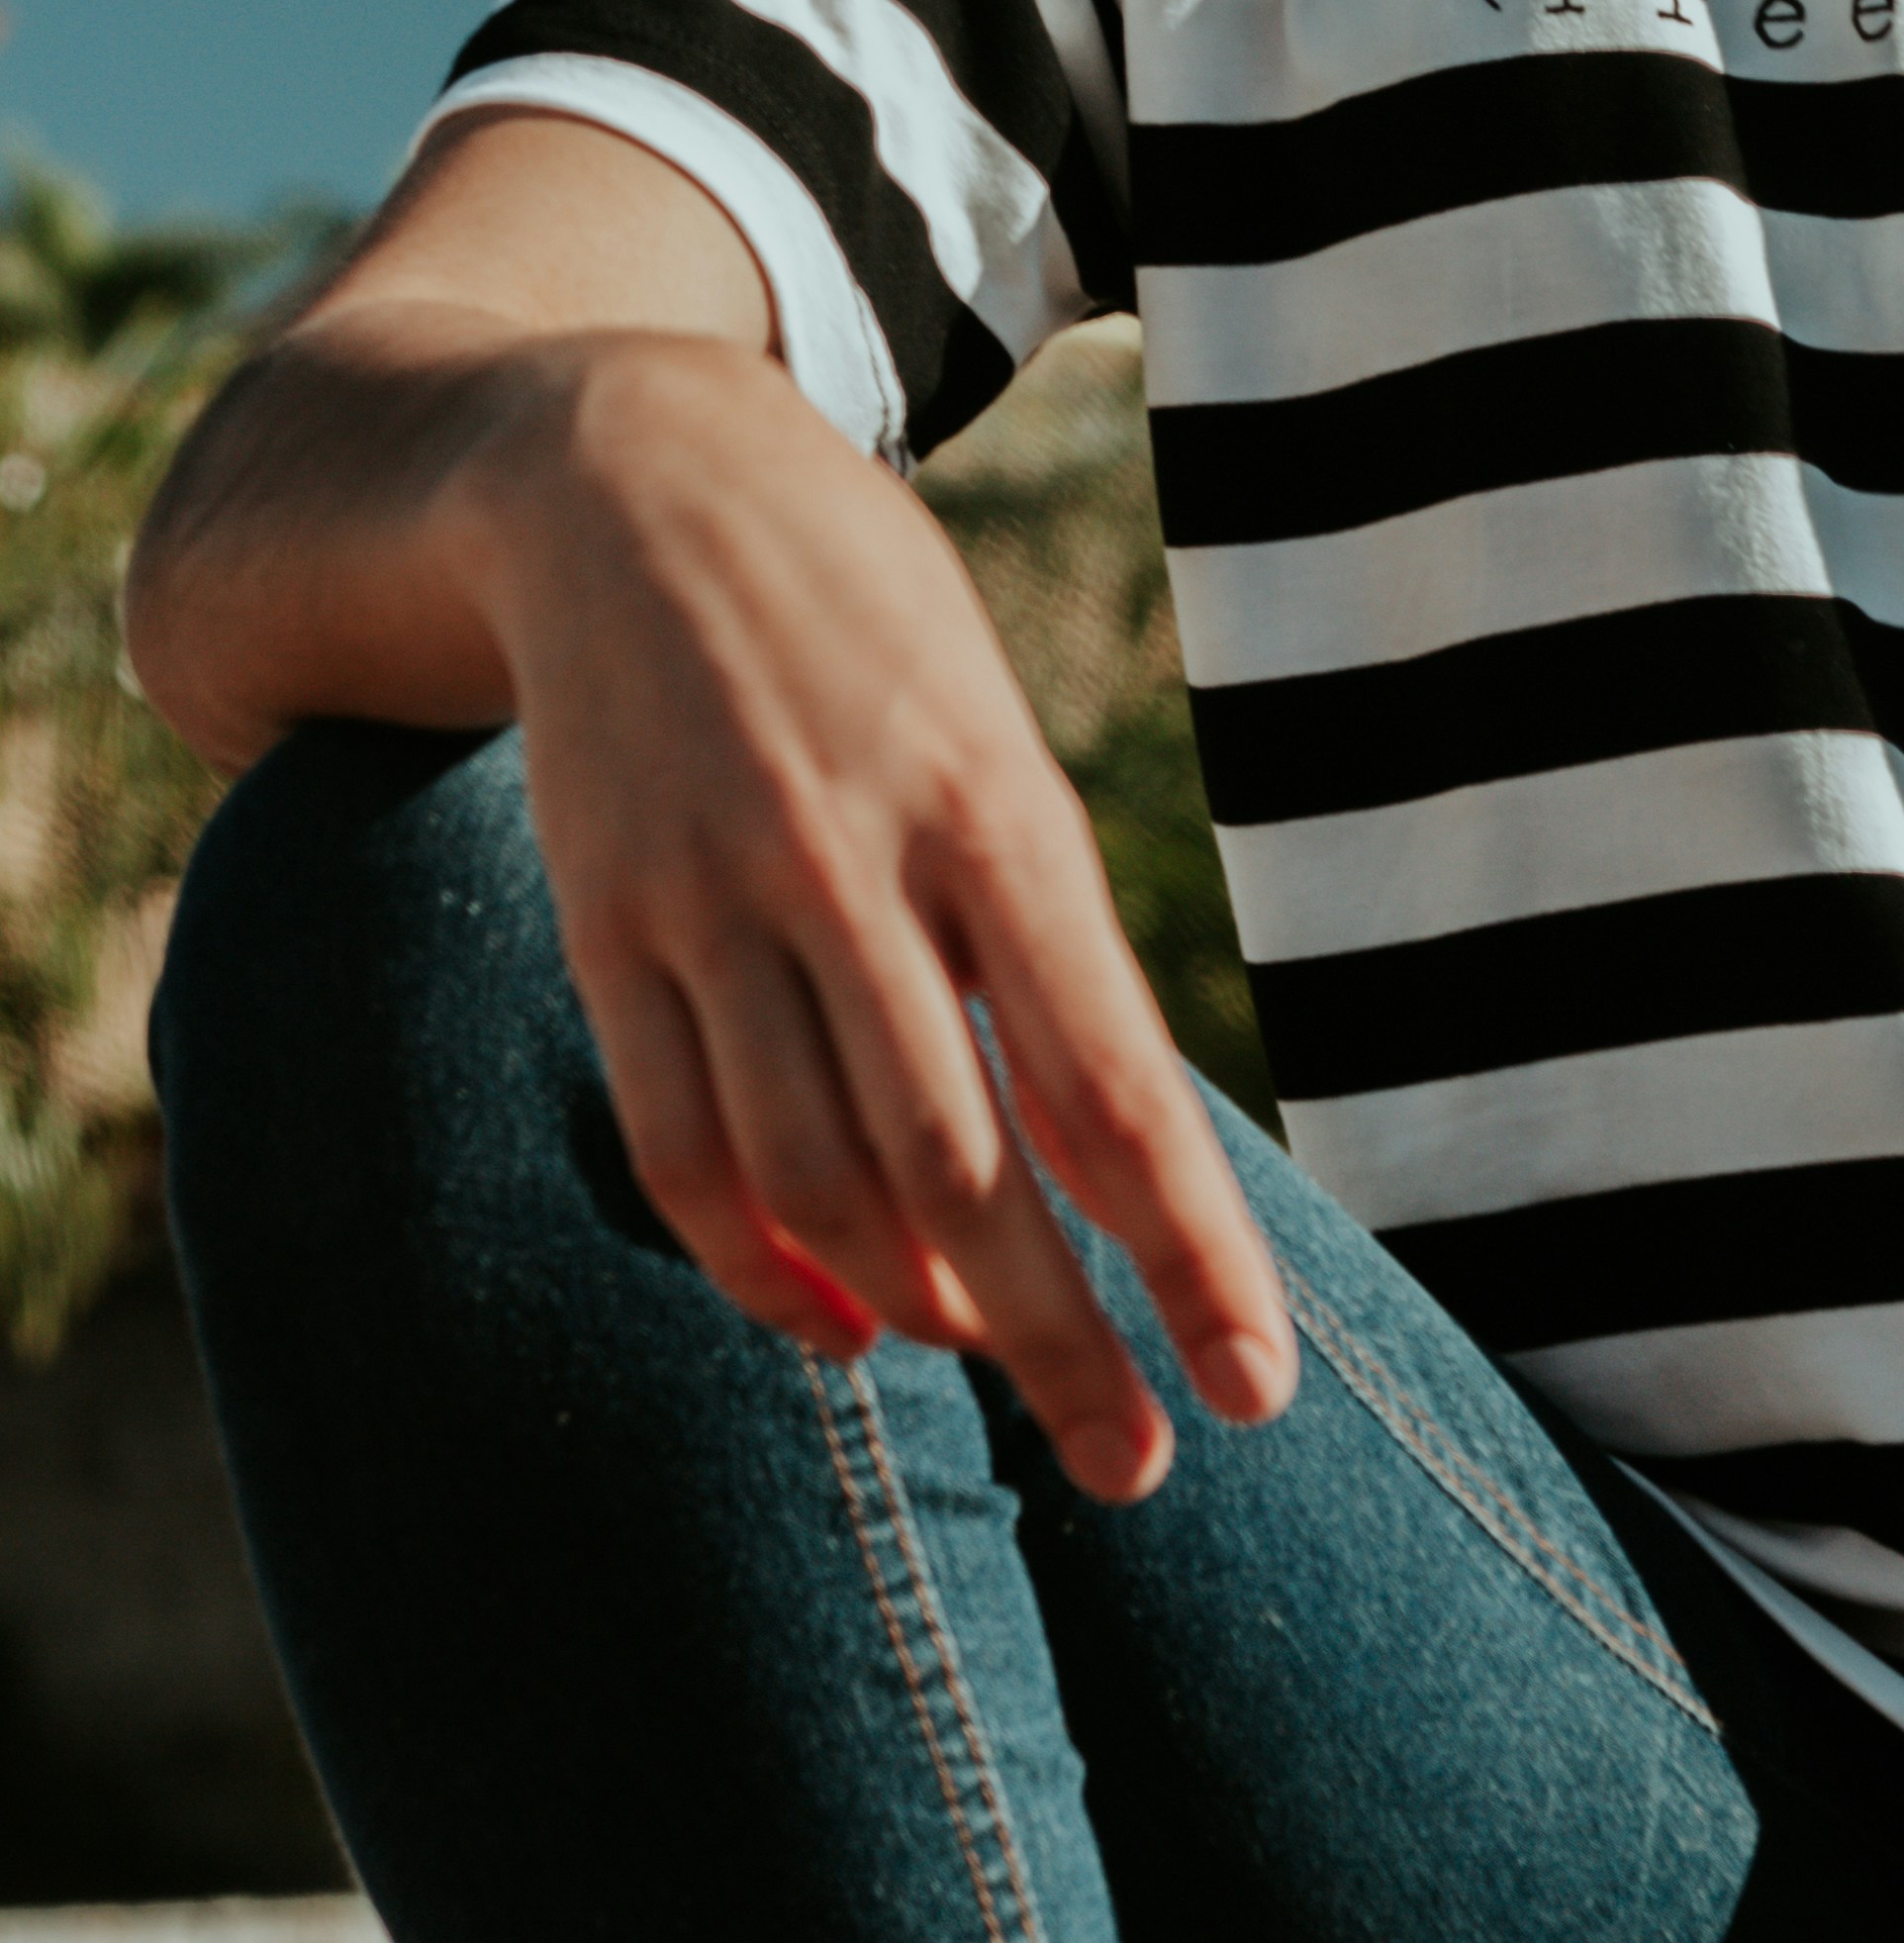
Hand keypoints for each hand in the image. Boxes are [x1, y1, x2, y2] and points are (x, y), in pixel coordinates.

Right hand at [461, 327, 1294, 1495]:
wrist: (626, 475)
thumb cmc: (866, 619)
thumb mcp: (990, 733)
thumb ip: (1035, 935)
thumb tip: (1096, 1161)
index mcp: (998, 809)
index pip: (1113, 1089)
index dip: (1189, 1258)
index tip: (1257, 1387)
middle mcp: (857, 865)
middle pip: (972, 1176)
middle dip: (1067, 1347)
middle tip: (1139, 1467)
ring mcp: (716, 899)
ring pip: (822, 1185)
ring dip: (917, 1313)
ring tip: (991, 1367)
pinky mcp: (606, 925)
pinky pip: (682, 1146)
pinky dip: (760, 1265)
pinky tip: (834, 1322)